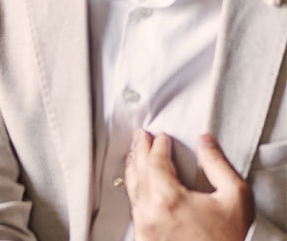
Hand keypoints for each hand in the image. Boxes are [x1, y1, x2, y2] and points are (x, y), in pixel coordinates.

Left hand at [125, 130, 253, 240]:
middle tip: (141, 136)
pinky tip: (137, 184)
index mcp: (168, 198)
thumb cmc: (226, 239)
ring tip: (134, 154)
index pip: (156, 162)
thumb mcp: (234, 197)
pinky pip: (134, 206)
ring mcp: (143, 225)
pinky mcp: (142, 236)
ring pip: (132, 189)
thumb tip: (205, 142)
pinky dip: (134, 189)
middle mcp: (149, 211)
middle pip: (139, 172)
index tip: (162, 136)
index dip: (159, 146)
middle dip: (141, 150)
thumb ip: (218, 165)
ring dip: (134, 168)